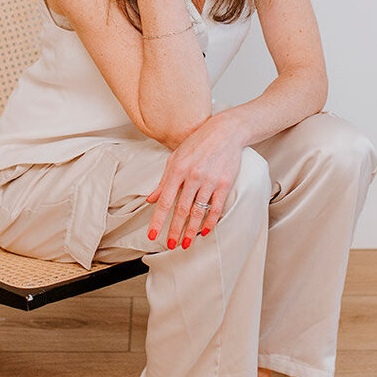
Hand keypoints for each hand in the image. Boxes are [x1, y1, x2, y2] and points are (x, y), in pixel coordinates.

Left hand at [144, 111, 246, 249]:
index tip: (152, 235)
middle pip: (181, 210)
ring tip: (186, 243)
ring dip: (191, 231)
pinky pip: (216, 208)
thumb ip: (164, 181)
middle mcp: (193, 176)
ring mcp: (210, 181)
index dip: (158, 220)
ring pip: (198, 212)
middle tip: (170, 244)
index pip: (165, 201)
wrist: (225, 131)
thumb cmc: (199, 143)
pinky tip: (204, 231)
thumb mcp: (176, 158)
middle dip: (175, 230)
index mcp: (178, 170)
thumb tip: (151, 199)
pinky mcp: (224, 184)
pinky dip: (210, 222)